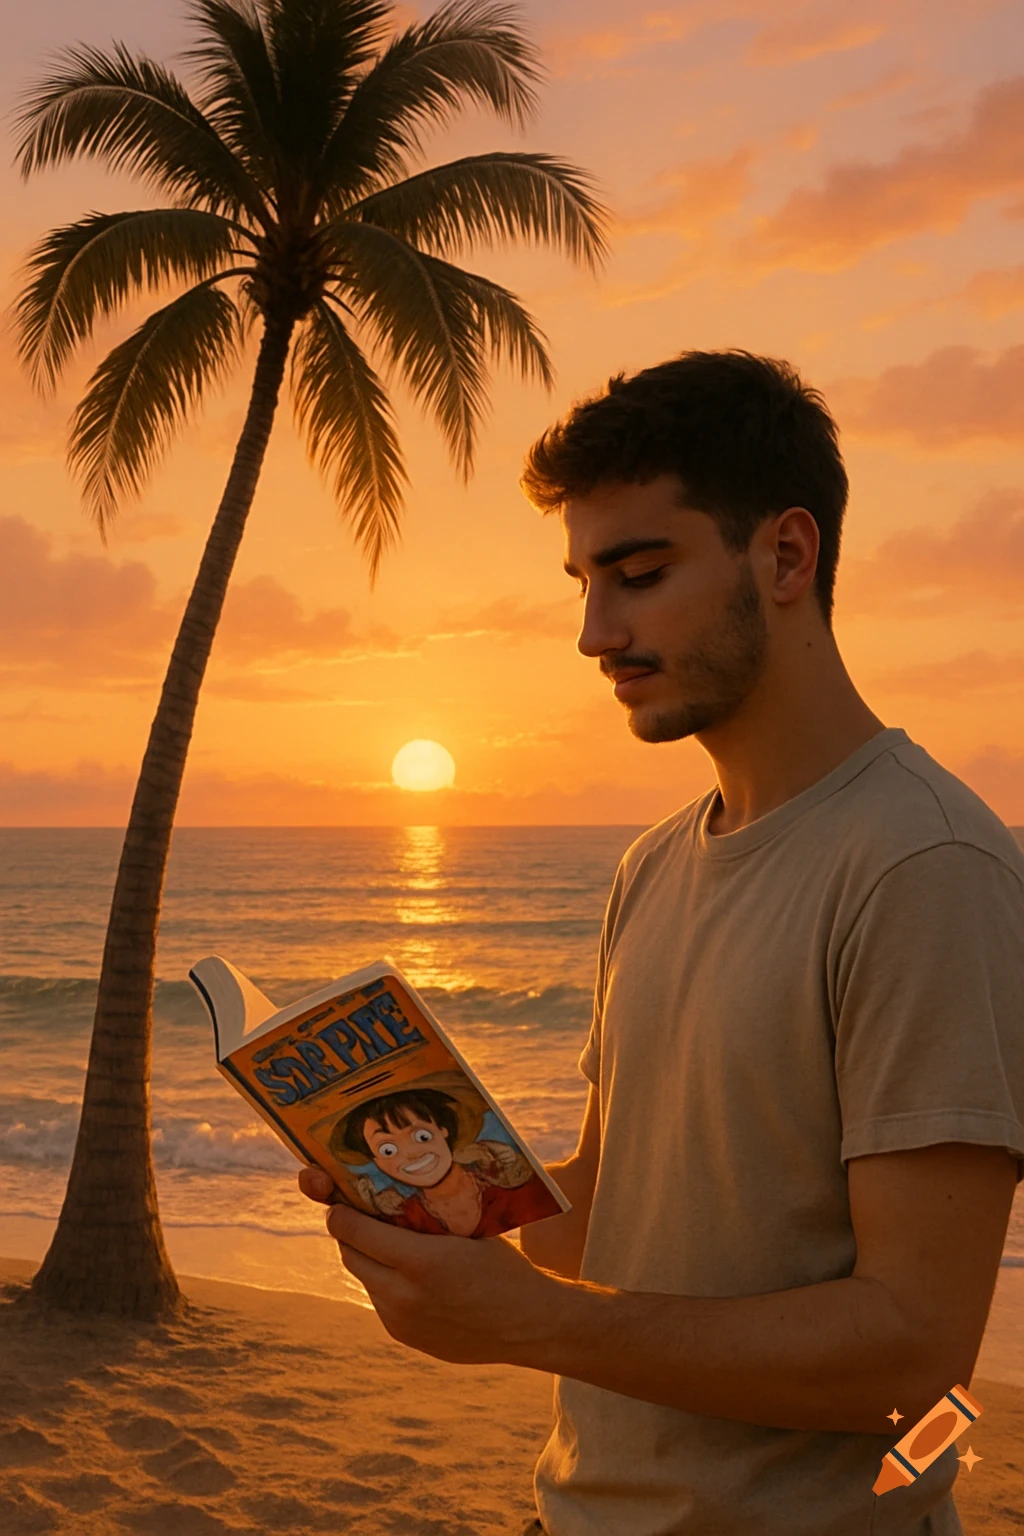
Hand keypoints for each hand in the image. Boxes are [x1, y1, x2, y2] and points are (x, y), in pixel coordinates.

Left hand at [297, 1165, 565, 1365]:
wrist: (529, 1324)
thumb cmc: (504, 1266)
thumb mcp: (465, 1230)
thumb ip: (425, 1216)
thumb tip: (389, 1189)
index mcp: (420, 1261)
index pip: (353, 1230)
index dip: (339, 1211)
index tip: (336, 1198)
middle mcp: (403, 1296)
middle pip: (350, 1256)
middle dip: (348, 1232)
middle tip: (354, 1213)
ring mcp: (401, 1322)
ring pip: (365, 1279)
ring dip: (368, 1258)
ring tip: (385, 1239)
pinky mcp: (405, 1337)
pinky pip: (381, 1300)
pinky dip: (385, 1281)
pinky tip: (407, 1270)